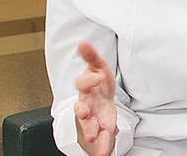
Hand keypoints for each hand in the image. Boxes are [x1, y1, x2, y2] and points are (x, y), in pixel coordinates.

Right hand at [75, 41, 116, 155]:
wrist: (102, 101)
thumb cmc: (99, 84)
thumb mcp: (98, 67)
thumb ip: (91, 56)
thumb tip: (82, 42)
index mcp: (86, 88)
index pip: (83, 83)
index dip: (89, 80)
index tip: (97, 77)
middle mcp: (86, 104)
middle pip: (82, 107)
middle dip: (83, 111)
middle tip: (85, 112)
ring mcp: (93, 118)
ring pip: (89, 124)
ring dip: (90, 130)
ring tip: (92, 136)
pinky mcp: (102, 128)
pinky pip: (102, 137)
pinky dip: (102, 146)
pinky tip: (103, 153)